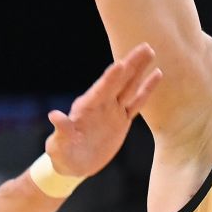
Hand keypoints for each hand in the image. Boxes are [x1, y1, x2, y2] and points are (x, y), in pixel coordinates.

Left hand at [43, 43, 162, 177]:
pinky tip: (157, 74)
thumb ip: (61, 130)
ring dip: (139, 70)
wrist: (74, 165)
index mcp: (86, 108)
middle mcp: (101, 104)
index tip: (120, 64)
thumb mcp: (58, 146)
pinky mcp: (122, 120)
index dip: (110, 78)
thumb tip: (54, 116)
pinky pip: (137, 102)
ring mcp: (113, 110)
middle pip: (119, 81)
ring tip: (150, 51)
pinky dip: (147, 89)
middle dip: (130, 64)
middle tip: (144, 46)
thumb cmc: (62, 155)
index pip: (100, 90)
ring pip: (130, 86)